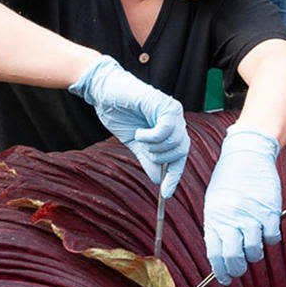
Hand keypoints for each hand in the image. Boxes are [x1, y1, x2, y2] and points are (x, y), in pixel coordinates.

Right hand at [68, 55, 187, 197]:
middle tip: (145, 152)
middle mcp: (176, 119)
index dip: (174, 176)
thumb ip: (148, 159)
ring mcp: (172, 110)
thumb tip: (157, 180)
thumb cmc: (120, 113)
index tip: (165, 193)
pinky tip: (140, 132)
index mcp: (171, 129)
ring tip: (140, 138)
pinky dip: (151, 136)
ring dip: (154, 147)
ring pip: (174, 142)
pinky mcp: (164, 103)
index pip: (180, 156)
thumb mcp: (135, 144)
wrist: (104, 93)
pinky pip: (165, 129)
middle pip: (181, 150)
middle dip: (162, 159)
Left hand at [203, 123, 281, 284]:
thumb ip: (217, 226)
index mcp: (214, 218)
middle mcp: (231, 219)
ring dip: (255, 254)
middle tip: (241, 269)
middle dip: (237, 269)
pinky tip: (267, 230)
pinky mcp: (269, 211)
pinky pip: (272, 238)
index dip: (221, 272)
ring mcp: (251, 215)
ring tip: (254, 246)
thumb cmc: (230, 179)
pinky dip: (270, 239)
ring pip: (254, 252)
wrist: (247, 153)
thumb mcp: (215, 202)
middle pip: (233, 258)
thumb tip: (220, 255)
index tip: (226, 279)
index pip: (215, 254)